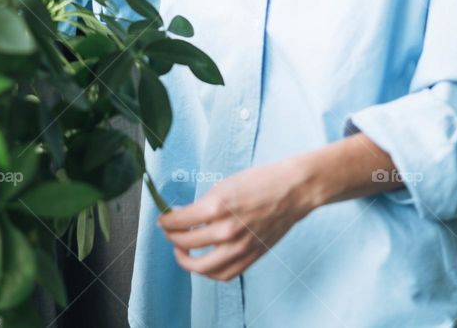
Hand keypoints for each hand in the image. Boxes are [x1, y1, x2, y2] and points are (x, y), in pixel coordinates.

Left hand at [157, 159, 313, 281]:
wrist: (293, 190)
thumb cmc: (260, 182)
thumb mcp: (224, 185)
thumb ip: (202, 204)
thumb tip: (181, 214)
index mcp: (217, 207)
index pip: (178, 221)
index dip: (165, 221)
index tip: (163, 219)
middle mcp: (226, 230)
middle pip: (185, 243)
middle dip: (171, 237)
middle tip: (169, 232)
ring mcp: (239, 247)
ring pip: (201, 267)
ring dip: (185, 260)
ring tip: (182, 250)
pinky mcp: (251, 256)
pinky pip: (223, 274)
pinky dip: (209, 272)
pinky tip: (203, 262)